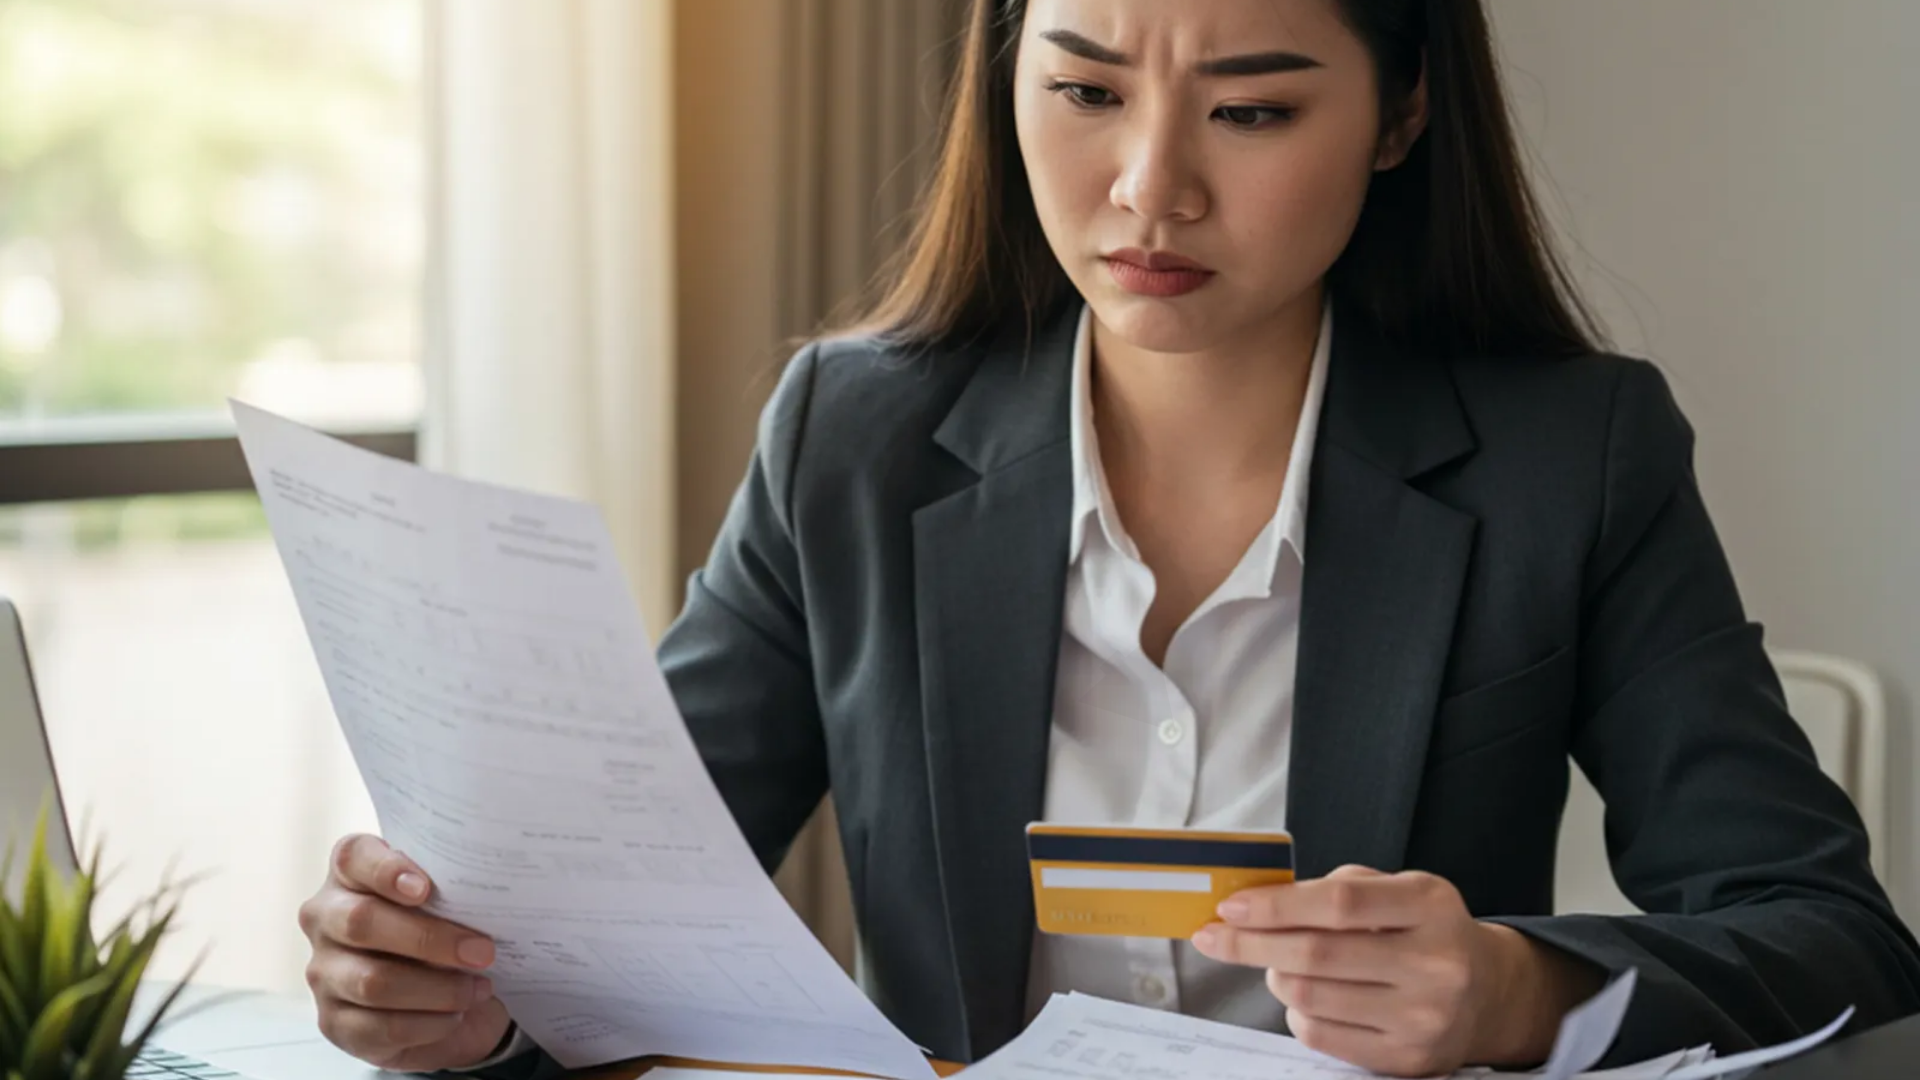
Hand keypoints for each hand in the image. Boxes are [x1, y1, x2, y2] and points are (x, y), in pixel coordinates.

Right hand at [298, 834, 513, 1070]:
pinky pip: (381, 1027)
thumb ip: (452, 889)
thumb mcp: (451, 902)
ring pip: (373, 981)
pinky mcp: (335, 1023)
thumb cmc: (446, 930)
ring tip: (477, 988)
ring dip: (438, 988)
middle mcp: (326, 919)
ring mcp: (324, 973)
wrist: (445, 994)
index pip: (352, 856)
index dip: (385, 869)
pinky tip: (456, 1015)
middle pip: (361, 922)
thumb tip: (486, 899)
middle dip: (429, 938)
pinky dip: (430, 1023)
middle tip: (481, 951)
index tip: (425, 889)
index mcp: (350, 874)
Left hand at [1190, 865, 1599, 1077]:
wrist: (1488, 994)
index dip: (1276, 906)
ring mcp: (1423, 1018)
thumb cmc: (1425, 931)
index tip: (1230, 907)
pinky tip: (1303, 996)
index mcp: (1430, 906)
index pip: (1338, 904)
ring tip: (1275, 964)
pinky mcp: (1408, 1059)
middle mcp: (1435, 964)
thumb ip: (1339, 889)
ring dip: (1275, 977)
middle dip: (1252, 944)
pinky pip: (1321, 1036)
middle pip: (1317, 955)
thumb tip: (1258, 903)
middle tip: (1215, 936)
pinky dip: (1297, 1013)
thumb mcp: (1400, 890)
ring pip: (1311, 998)